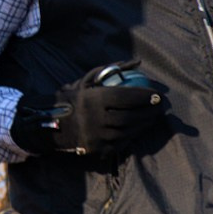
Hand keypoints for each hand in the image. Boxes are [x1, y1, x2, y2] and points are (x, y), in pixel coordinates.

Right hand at [10, 63, 164, 158]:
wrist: (52, 124)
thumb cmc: (73, 98)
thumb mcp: (88, 81)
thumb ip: (112, 71)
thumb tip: (138, 63)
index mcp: (93, 99)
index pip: (126, 97)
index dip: (145, 97)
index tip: (158, 95)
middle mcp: (95, 119)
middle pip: (130, 117)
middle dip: (149, 112)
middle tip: (160, 107)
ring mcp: (97, 137)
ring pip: (128, 132)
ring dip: (144, 125)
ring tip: (152, 117)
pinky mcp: (98, 150)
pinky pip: (121, 143)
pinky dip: (133, 135)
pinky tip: (139, 129)